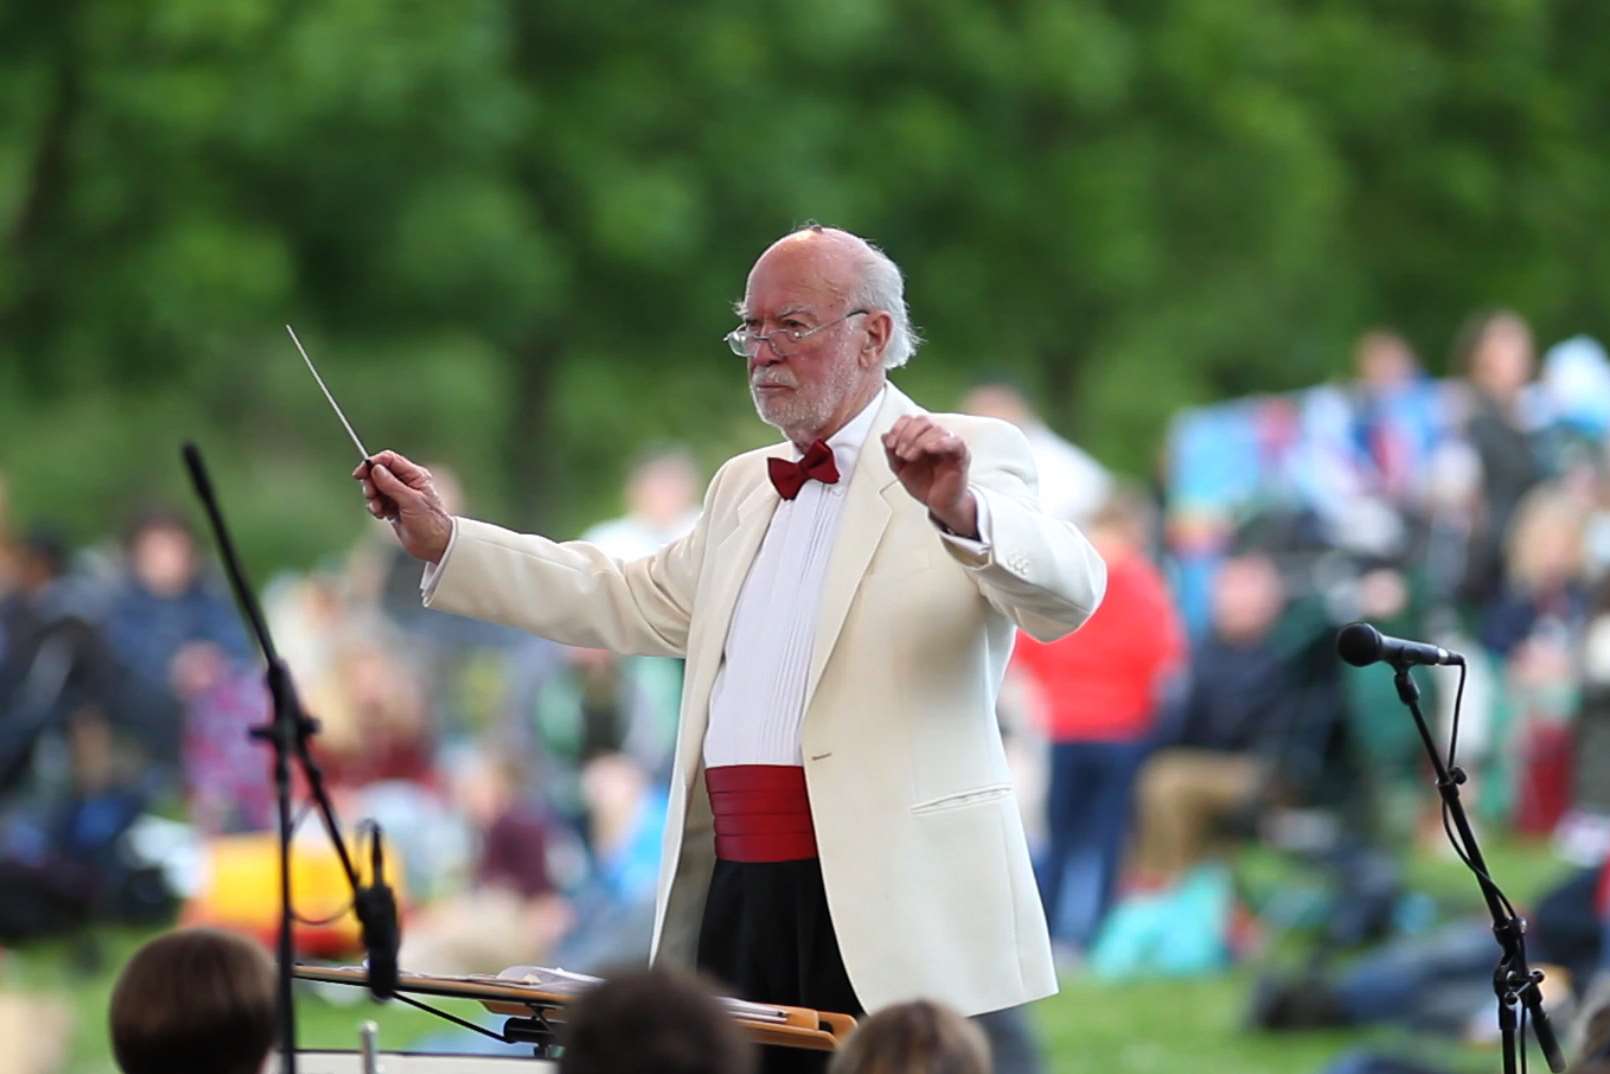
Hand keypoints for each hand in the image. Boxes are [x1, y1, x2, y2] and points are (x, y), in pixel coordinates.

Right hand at [353, 450, 453, 562]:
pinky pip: (377, 501)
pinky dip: (375, 507)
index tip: (360, 473)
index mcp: (415, 475)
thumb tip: (376, 468)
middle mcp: (406, 482)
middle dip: (371, 483)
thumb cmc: (429, 522)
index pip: (390, 460)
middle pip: (379, 472)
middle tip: (371, 495)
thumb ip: (392, 484)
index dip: (373, 463)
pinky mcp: (393, 508)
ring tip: (378, 509)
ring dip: (372, 497)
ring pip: (376, 487)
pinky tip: (382, 515)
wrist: (434, 545)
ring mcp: (399, 495)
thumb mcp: (410, 501)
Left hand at [882, 415, 977, 537]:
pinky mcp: (961, 456)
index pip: (911, 419)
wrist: (938, 504)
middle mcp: (936, 437)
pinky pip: (956, 442)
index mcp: (922, 437)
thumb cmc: (924, 485)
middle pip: (923, 420)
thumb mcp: (901, 469)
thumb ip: (892, 453)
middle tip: (900, 453)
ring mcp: (950, 445)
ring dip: (918, 442)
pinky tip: (929, 448)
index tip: (890, 444)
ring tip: (910, 457)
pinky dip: (942, 442)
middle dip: (906, 435)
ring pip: (936, 430)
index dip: (898, 428)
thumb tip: (884, 436)